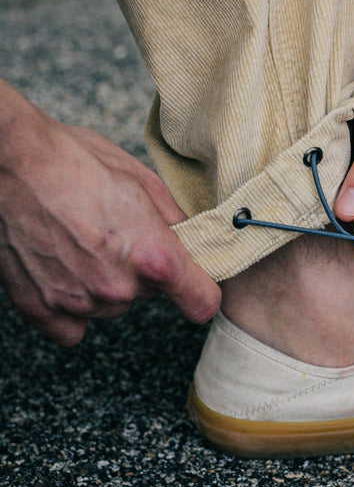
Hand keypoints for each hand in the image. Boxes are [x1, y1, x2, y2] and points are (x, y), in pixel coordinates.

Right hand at [0, 99, 220, 344]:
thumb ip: (175, 222)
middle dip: (142, 270)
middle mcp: (118, 288)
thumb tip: (191, 241)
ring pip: (111, 305)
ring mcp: (77, 302)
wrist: (9, 161)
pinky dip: (72, 305)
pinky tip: (63, 270)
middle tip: (115, 232)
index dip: (201, 289)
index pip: (202, 302)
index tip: (195, 281)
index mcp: (153, 257)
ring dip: (105, 283)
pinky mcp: (41, 308)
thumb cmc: (72, 160)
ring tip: (81, 240)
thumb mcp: (142, 180)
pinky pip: (72, 326)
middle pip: (150, 296)